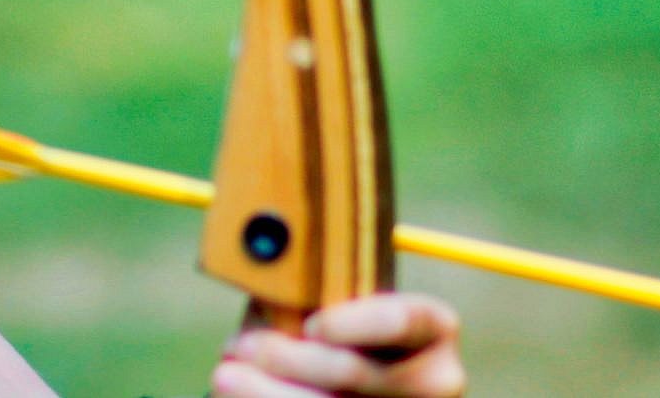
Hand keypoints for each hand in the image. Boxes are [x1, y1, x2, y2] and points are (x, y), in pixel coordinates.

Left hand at [212, 293, 464, 396]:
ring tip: (225, 375)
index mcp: (431, 328)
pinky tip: (233, 396)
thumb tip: (262, 273)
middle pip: (355, 372)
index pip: (403, 319)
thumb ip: (307, 286)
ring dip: (267, 392)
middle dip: (288, 358)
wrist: (325, 376)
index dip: (355, 322)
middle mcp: (434, 380)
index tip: (311, 323)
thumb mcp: (320, 300)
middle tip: (240, 345)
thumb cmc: (319, 330)